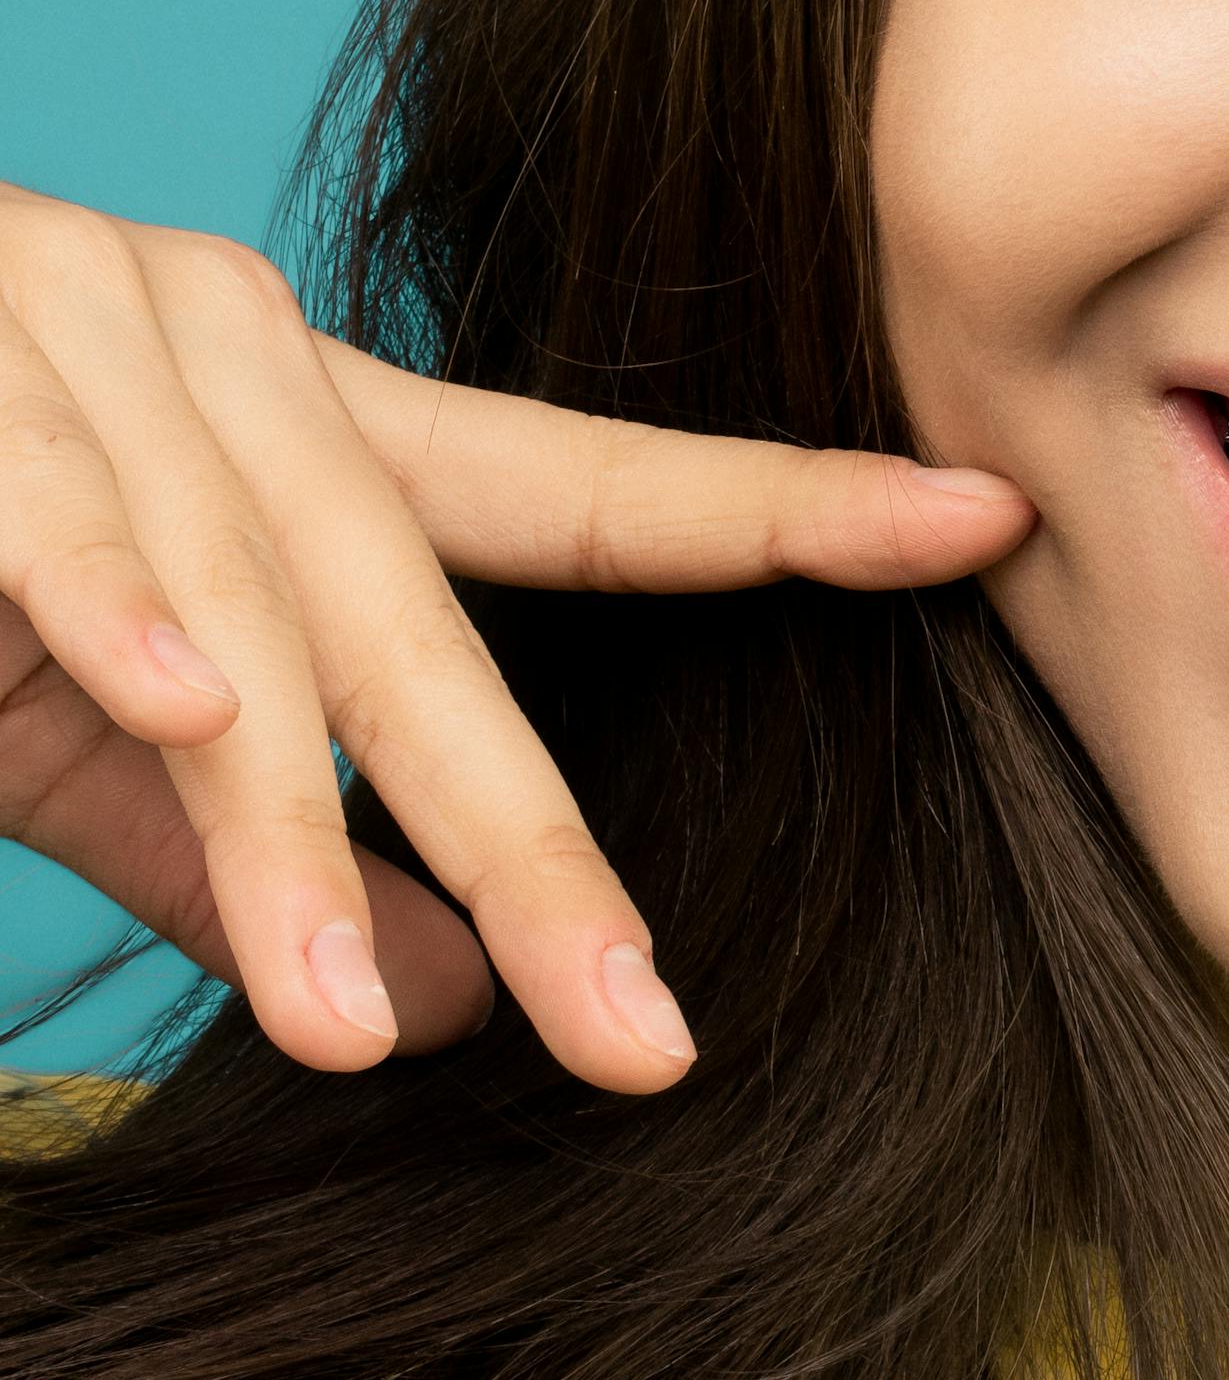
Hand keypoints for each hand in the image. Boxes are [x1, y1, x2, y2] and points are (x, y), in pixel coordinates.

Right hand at [0, 186, 1029, 1087]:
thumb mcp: (98, 735)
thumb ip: (260, 868)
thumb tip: (433, 1015)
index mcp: (306, 426)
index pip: (577, 492)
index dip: (777, 515)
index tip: (985, 524)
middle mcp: (233, 353)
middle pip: (426, 628)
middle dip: (529, 848)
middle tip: (636, 1036)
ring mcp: (84, 342)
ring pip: (233, 619)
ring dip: (285, 827)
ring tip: (333, 1021)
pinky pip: (50, 514)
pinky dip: (107, 604)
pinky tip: (181, 704)